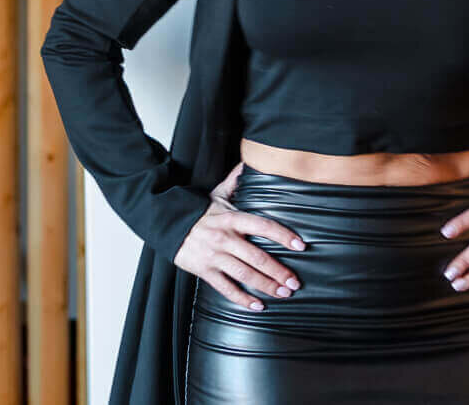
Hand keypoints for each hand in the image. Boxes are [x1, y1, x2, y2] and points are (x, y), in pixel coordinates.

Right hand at [172, 161, 306, 310]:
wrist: (169, 224)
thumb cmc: (198, 211)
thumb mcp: (217, 194)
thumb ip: (235, 181)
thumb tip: (248, 162)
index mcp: (231, 218)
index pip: (263, 226)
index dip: (283, 235)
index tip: (299, 245)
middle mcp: (225, 237)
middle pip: (257, 256)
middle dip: (278, 271)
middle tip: (295, 282)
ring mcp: (214, 255)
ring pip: (245, 274)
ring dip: (266, 286)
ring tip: (283, 293)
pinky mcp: (204, 270)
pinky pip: (226, 288)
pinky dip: (242, 299)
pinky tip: (257, 306)